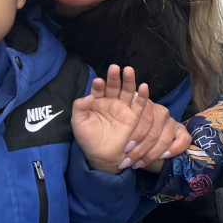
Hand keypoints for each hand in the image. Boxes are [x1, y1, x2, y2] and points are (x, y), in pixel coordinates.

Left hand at [73, 66, 187, 171]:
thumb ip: (79, 108)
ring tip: (128, 70)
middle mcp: (111, 102)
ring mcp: (123, 108)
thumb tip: (88, 96)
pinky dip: (142, 96)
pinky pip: (140, 104)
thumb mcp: (78, 123)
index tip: (98, 82)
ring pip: (127, 91)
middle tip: (114, 68)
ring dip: (129, 81)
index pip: (98, 89)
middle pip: (114, 86)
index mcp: (97, 102)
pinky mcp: (134, 117)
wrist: (101, 155)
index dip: (99, 85)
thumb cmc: (88, 139)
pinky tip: (144, 86)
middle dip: (114, 77)